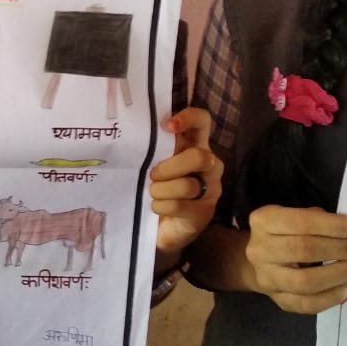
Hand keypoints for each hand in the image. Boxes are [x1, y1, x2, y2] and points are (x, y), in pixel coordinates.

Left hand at [150, 106, 222, 266]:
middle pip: (198, 156)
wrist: (160, 227)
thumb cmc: (157, 187)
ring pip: (187, 185)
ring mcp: (211, 189)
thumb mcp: (154, 163)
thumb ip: (154, 147)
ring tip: (152, 193)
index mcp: (196, 145)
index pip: (203, 121)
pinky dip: (161, 206)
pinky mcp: (204, 212)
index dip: (189, 118)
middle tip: (152, 175)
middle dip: (169, 167)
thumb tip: (135, 131)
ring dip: (161, 190)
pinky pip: (180, 206)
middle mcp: (209, 164)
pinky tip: (155, 207)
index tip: (167, 126)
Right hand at [245, 205, 346, 313]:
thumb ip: (320, 219)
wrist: (257, 262)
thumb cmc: (284, 233)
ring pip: (307, 281)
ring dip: (341, 273)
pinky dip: (334, 296)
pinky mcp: (278, 301)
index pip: (305, 222)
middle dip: (344, 248)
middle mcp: (260, 250)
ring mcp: (267, 278)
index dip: (339, 226)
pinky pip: (308, 304)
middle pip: (306, 250)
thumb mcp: (294, 215)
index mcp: (264, 221)